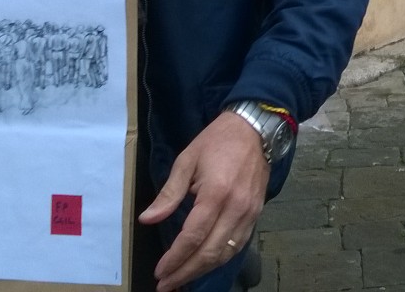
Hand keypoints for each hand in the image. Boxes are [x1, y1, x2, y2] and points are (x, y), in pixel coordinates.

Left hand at [138, 111, 266, 291]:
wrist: (256, 128)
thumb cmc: (217, 141)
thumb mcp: (187, 160)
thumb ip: (169, 193)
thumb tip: (148, 219)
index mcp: (216, 193)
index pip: (193, 236)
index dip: (175, 258)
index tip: (159, 271)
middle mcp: (236, 208)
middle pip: (210, 252)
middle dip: (186, 272)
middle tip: (166, 284)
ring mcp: (249, 213)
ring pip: (225, 253)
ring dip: (202, 270)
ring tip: (182, 279)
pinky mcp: (256, 214)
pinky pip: (238, 245)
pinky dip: (220, 259)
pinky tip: (205, 264)